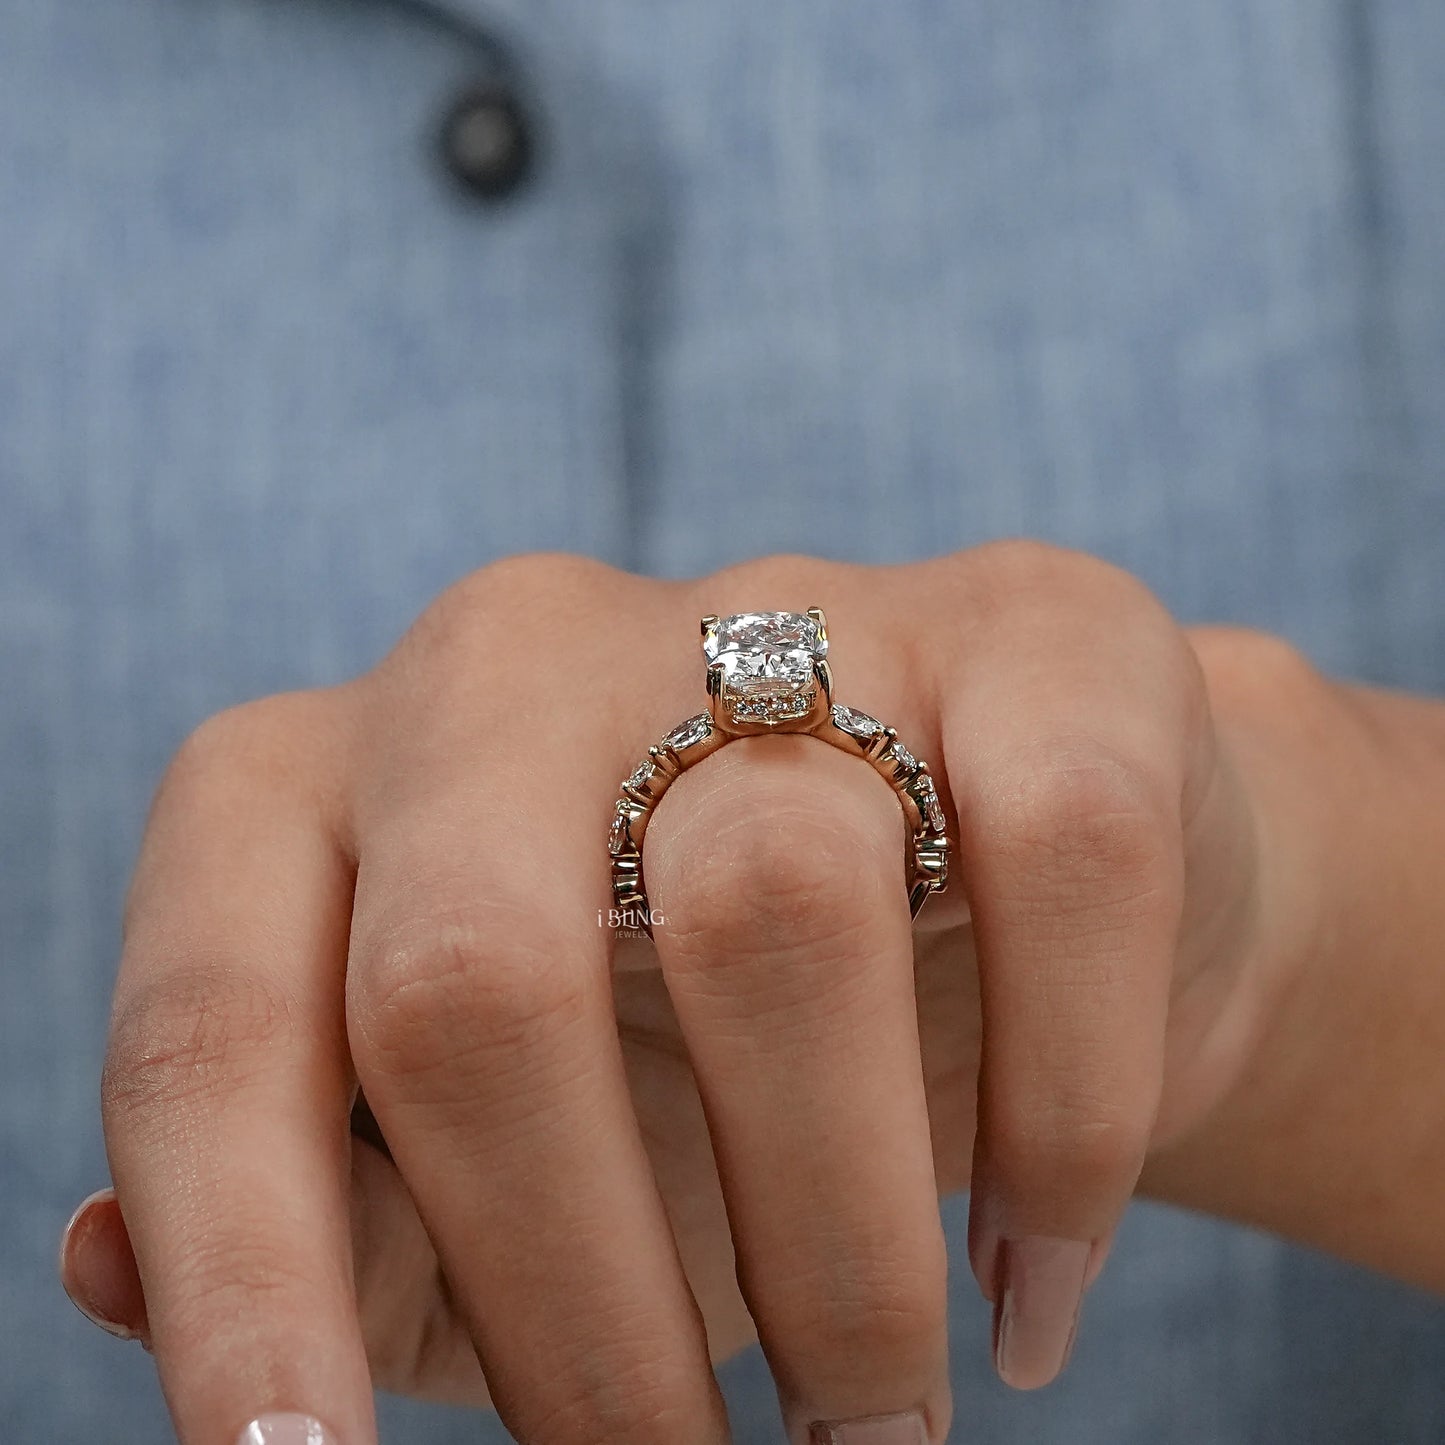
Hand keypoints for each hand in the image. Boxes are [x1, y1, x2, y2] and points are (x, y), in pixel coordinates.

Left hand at [61, 544, 1307, 1443]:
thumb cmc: (712, 1040)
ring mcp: (787, 611)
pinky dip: (1061, 1114)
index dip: (242, 1269)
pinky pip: (1060, 855)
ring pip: (780, 908)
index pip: (224, 1017)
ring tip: (880, 1419)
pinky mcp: (1031, 630)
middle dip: (580, 1307)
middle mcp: (526, 660)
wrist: (1007, 877)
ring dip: (837, 1252)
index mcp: (344, 778)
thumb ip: (337, 1196)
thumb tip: (106, 1267)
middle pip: (479, 974)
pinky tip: (1032, 1266)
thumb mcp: (509, 1137)